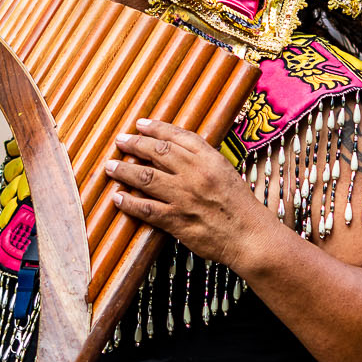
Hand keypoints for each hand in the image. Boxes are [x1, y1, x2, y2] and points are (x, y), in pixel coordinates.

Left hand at [105, 119, 264, 267]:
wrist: (250, 236)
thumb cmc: (240, 206)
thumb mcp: (226, 172)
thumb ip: (203, 161)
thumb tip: (176, 152)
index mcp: (210, 159)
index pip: (177, 136)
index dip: (155, 128)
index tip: (140, 125)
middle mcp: (195, 174)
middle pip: (157, 152)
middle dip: (134, 144)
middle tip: (120, 141)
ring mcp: (184, 197)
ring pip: (146, 177)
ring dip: (124, 170)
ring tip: (110, 166)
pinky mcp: (177, 220)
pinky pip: (146, 208)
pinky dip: (129, 202)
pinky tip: (118, 197)